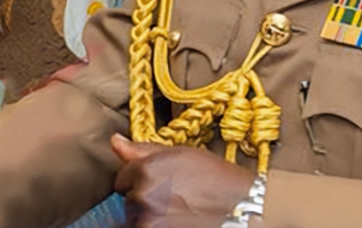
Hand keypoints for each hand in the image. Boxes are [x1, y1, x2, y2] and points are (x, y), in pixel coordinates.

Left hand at [111, 134, 253, 227]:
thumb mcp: (182, 155)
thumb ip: (144, 150)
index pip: (123, 178)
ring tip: (179, 214)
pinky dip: (156, 226)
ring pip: (135, 220)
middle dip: (146, 200)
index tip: (162, 185)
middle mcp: (143, 194)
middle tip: (176, 200)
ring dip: (150, 217)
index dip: (141, 181)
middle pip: (129, 201)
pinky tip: (176, 223)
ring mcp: (148, 220)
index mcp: (145, 168)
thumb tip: (115, 141)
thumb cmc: (218, 181)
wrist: (246, 210)